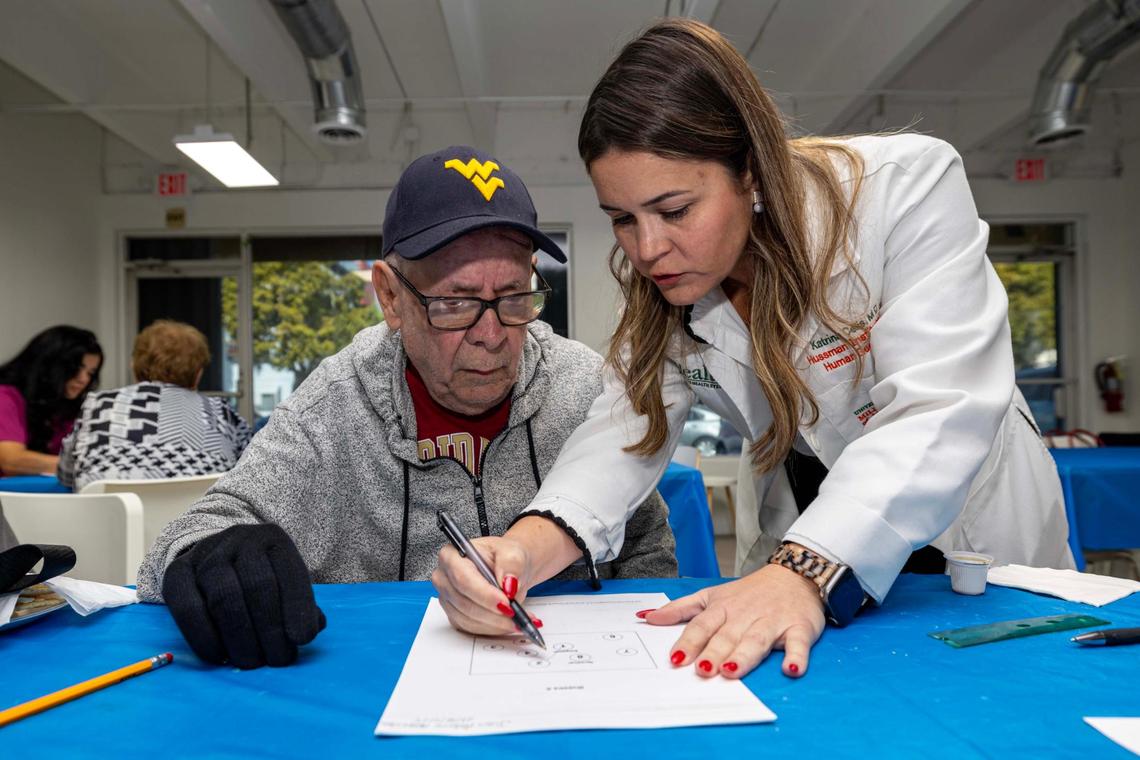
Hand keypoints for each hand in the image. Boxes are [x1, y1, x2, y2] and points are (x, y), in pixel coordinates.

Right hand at [161, 523, 325, 668]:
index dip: (298, 607)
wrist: (215, 555)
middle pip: (259, 587)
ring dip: (241, 638)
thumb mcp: (286, 581)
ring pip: (224, 598)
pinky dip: (205, 638)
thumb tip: (313, 627)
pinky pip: (188, 609)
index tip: (303, 639)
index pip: (290, 572)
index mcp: (273, 539)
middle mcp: (240, 540)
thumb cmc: (260, 576)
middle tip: (278, 660)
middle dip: (271, 630)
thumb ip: (302, 604)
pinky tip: (220, 656)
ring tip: (253, 662)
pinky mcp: (176, 573)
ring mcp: (206, 555)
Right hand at [431, 536, 536, 635]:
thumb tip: (509, 584)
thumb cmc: (506, 557)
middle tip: (516, 614)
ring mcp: (448, 598)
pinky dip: (492, 628)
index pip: (463, 579)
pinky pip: (471, 628)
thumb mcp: (513, 552)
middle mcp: (445, 577)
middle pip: (463, 602)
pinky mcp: (455, 615)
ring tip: (518, 620)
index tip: (506, 603)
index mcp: (452, 555)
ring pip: (468, 619)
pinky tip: (508, 623)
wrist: (510, 569)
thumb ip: (512, 564)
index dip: (484, 594)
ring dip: (495, 623)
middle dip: (492, 612)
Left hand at [643, 564, 824, 678]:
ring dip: (744, 655)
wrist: (794, 574)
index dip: (689, 642)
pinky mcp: (799, 627)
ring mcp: (772, 622)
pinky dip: (797, 656)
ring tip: (732, 670)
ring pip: (756, 640)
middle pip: (727, 636)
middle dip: (713, 653)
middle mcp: (745, 616)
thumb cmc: (748, 593)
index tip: (675, 659)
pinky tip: (792, 668)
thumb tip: (646, 618)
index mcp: (722, 608)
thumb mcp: (710, 595)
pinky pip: (798, 643)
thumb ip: (680, 609)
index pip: (702, 626)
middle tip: (702, 670)